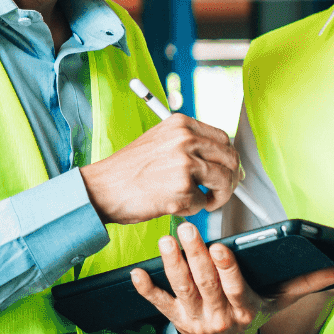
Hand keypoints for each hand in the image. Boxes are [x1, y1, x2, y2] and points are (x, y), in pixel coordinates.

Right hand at [79, 115, 240, 223]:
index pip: (222, 138)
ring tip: (202, 201)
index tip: (226, 169)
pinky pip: (202, 203)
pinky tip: (174, 205)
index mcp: (181, 124)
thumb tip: (221, 160)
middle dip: (230, 178)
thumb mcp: (159, 142)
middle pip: (230, 158)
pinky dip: (192, 209)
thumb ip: (189, 145)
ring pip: (224, 181)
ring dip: (218, 196)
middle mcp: (185, 139)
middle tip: (221, 190)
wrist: (102, 188)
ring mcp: (185, 164)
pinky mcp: (182, 189)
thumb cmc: (127, 171)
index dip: (227, 157)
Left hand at [132, 222, 333, 333]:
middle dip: (196, 256)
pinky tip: (137, 273)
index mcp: (245, 309)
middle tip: (187, 230)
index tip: (221, 248)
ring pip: (182, 289)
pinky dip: (147, 290)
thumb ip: (306, 284)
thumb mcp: (279, 303)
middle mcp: (220, 316)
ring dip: (172, 265)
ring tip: (166, 241)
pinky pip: (159, 304)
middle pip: (206, 284)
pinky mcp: (176, 320)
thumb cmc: (253, 317)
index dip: (227, 270)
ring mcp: (196, 319)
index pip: (236, 288)